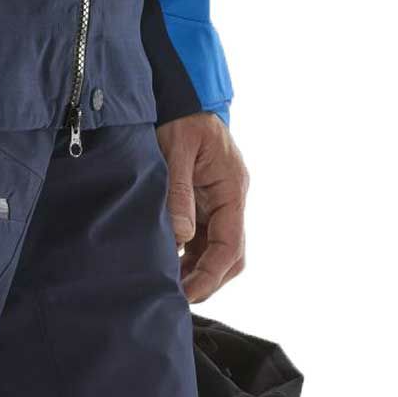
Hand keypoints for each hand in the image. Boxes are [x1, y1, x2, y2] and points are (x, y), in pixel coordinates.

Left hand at [156, 112, 248, 302]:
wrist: (179, 98)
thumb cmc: (180, 119)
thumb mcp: (177, 151)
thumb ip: (179, 194)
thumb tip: (182, 237)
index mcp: (232, 189)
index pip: (231, 245)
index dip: (211, 274)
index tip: (187, 294)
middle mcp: (230, 201)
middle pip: (230, 257)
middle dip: (206, 280)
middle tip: (174, 297)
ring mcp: (217, 205)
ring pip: (215, 252)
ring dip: (194, 272)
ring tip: (165, 286)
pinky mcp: (202, 206)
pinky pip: (201, 242)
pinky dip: (186, 258)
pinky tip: (165, 265)